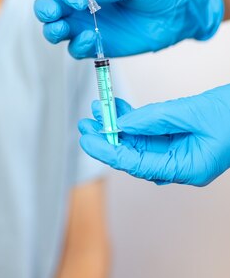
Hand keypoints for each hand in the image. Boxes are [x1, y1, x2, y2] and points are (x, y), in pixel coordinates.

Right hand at [34, 0, 222, 58]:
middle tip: (53, 14)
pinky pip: (77, 49)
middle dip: (44, 10)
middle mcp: (80, 4)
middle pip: (49, 7)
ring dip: (53, 31)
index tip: (79, 0)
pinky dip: (79, 47)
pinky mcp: (96, 45)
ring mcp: (85, 25)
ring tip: (63, 30)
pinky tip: (93, 40)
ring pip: (56, 31)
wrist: (177, 12)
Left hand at [78, 85, 229, 185]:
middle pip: (134, 155)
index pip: (137, 164)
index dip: (108, 151)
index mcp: (186, 169)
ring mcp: (180, 153)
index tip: (87, 138)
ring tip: (96, 111)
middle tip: (85, 124)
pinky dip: (133, 120)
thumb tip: (123, 122)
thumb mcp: (192, 113)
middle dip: (108, 139)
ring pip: (140, 143)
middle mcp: (180, 165)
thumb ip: (155, 118)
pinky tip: (118, 108)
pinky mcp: (180, 140)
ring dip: (117, 127)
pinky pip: (150, 132)